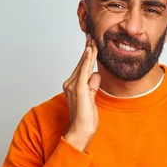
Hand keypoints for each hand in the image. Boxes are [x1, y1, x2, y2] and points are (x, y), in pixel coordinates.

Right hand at [63, 34, 100, 151]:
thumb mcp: (92, 98)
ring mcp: (73, 86)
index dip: (87, 55)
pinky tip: (90, 51)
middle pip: (81, 63)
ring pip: (83, 64)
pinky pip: (83, 71)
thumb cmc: (85, 119)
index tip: (91, 44)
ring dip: (88, 51)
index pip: (82, 67)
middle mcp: (70, 84)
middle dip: (87, 49)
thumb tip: (96, 74)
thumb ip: (93, 86)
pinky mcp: (79, 90)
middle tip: (91, 35)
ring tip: (92, 39)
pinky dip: (87, 60)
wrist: (80, 131)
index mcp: (73, 86)